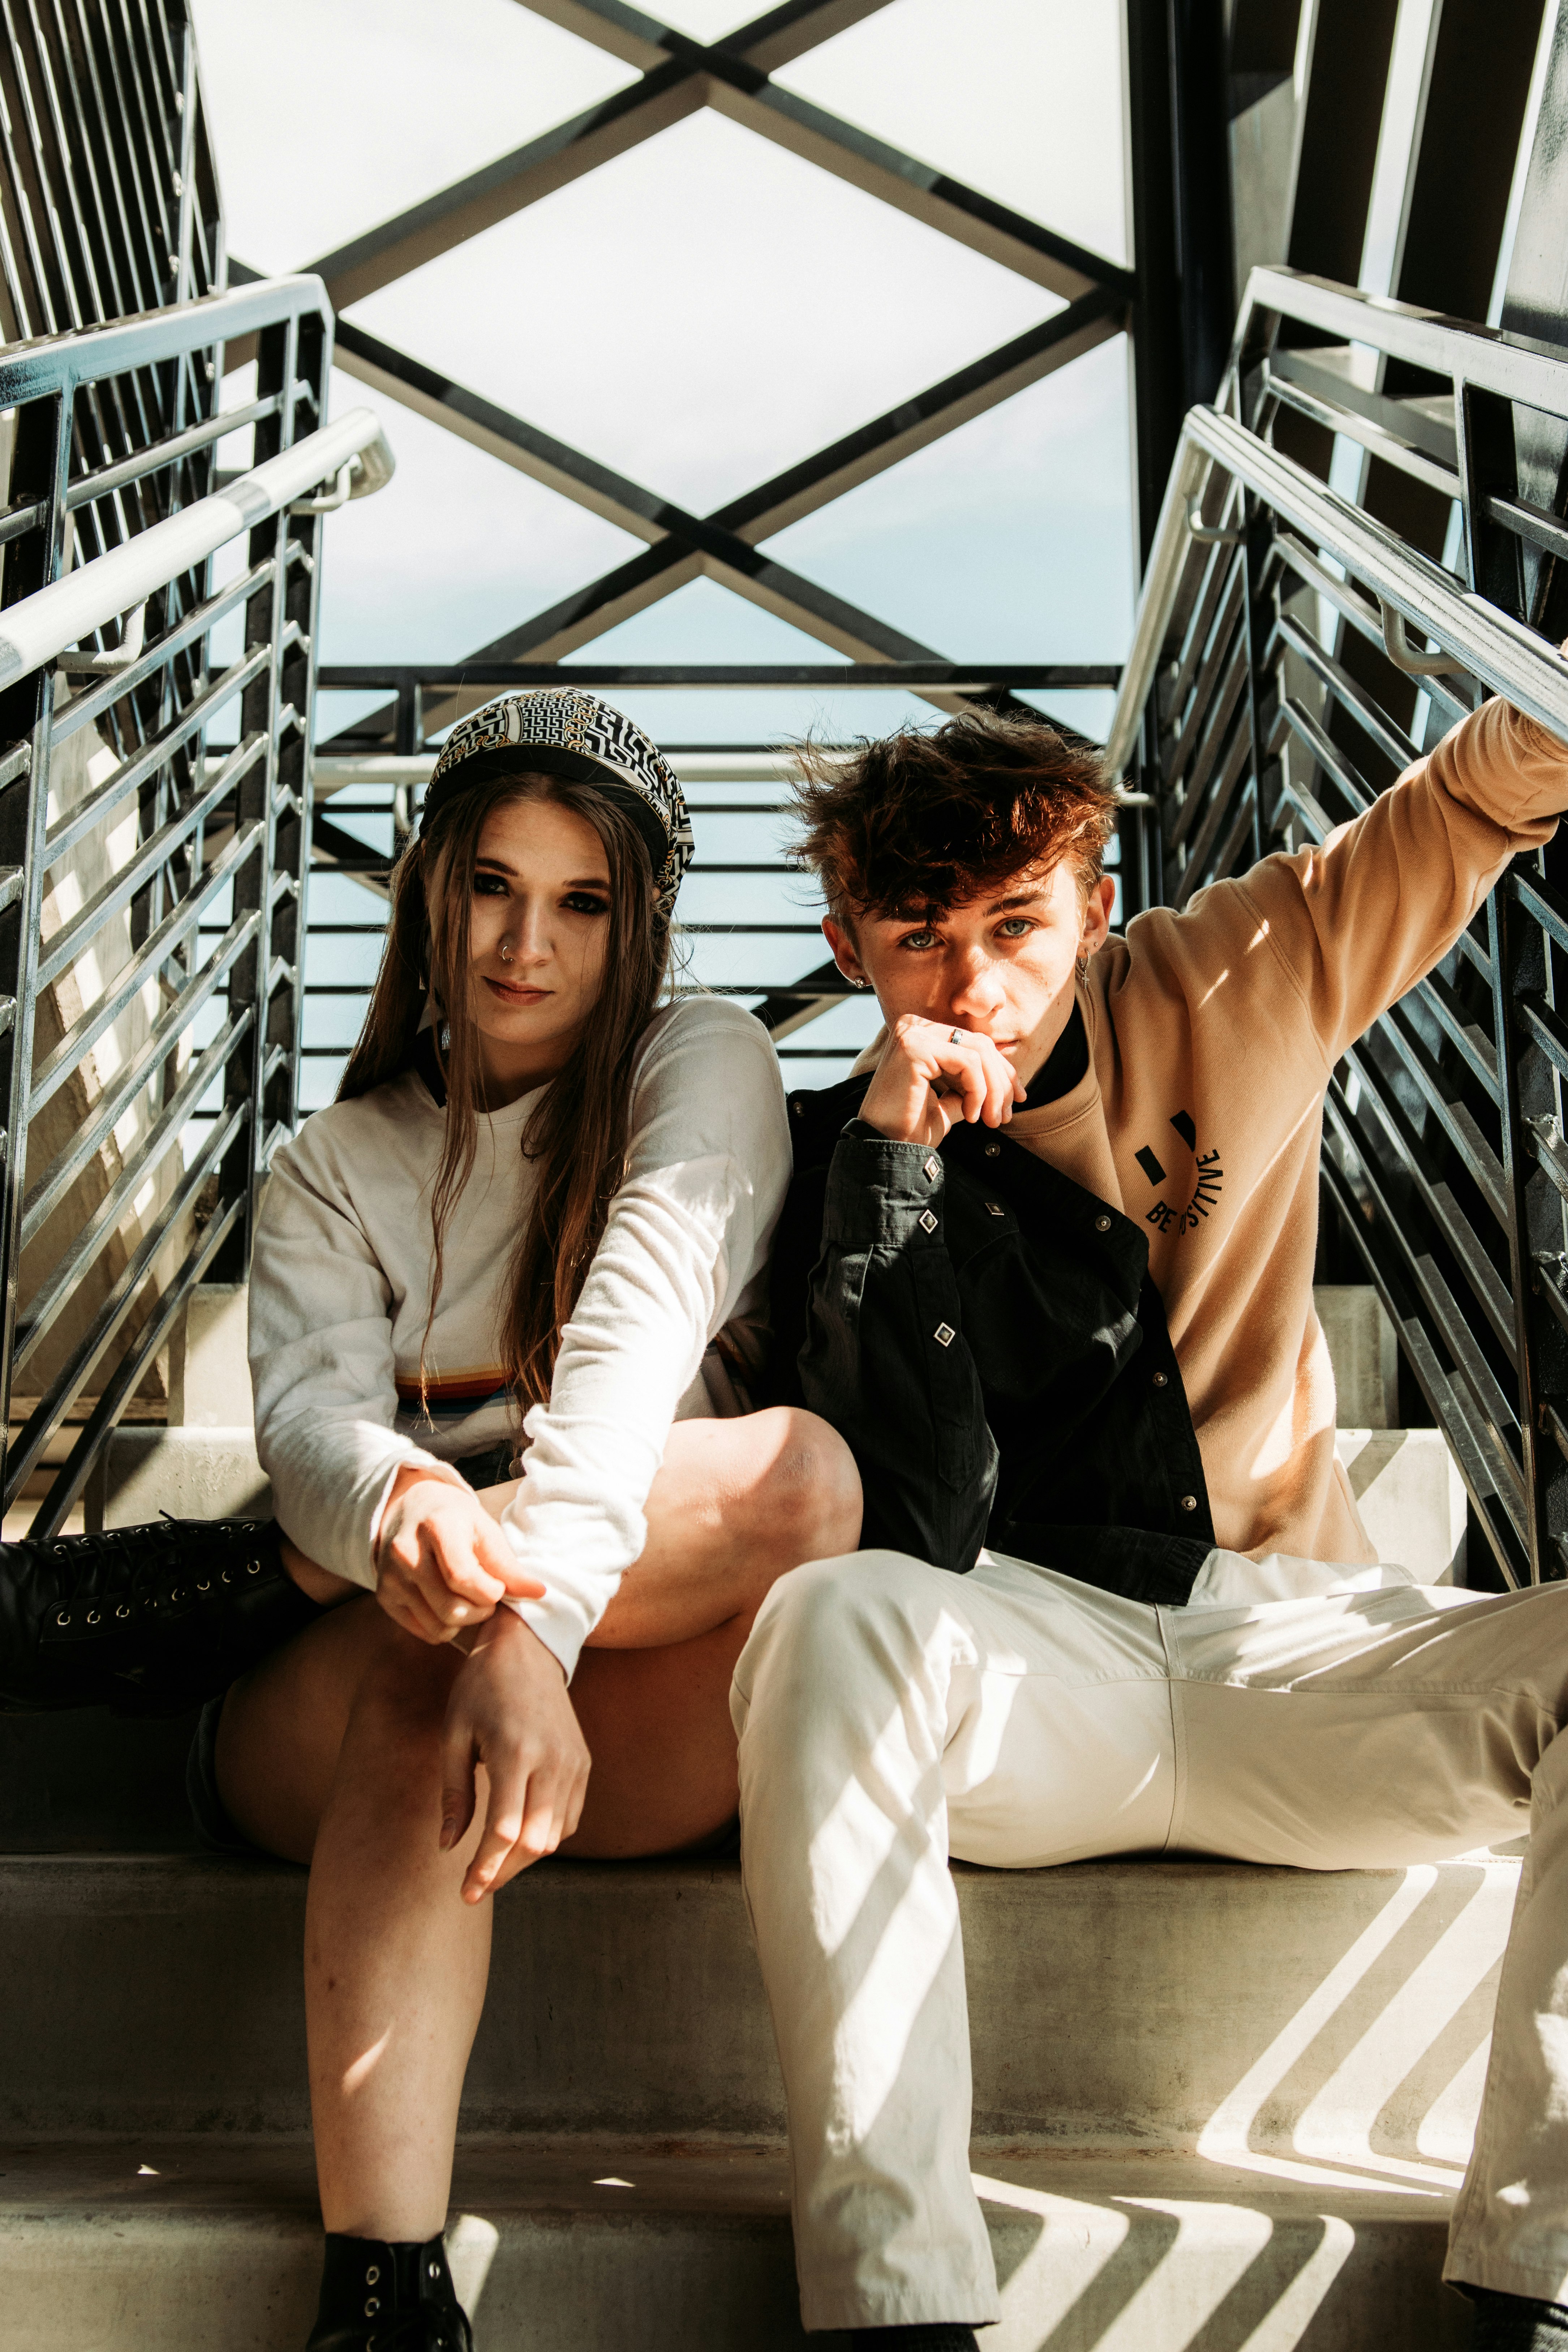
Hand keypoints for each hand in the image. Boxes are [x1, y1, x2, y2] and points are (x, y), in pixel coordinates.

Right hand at [374, 1467, 543, 1644]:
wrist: (410, 1510)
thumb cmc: (455, 1519)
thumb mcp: (485, 1530)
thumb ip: (508, 1564)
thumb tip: (540, 1592)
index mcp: (436, 1526)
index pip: (462, 1577)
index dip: (490, 1591)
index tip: (499, 1587)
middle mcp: (406, 1553)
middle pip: (452, 1608)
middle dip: (481, 1611)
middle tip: (488, 1596)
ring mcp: (390, 1577)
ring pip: (439, 1626)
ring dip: (465, 1622)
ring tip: (471, 1599)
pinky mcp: (385, 1597)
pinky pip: (425, 1632)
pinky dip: (445, 1626)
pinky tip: (450, 1603)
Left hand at [439, 1608, 590, 1900]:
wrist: (528, 1647)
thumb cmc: (480, 1687)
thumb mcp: (454, 1734)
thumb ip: (455, 1793)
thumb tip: (448, 1847)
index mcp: (515, 1751)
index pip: (505, 1831)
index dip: (485, 1870)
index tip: (465, 1893)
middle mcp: (552, 1761)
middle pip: (534, 1842)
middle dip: (504, 1872)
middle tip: (475, 1886)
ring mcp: (574, 1763)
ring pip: (555, 1836)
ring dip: (524, 1859)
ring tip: (494, 1864)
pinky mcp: (583, 1763)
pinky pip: (570, 1818)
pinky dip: (546, 1837)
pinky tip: (521, 1836)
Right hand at [857, 1013, 1025, 1145]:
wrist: (884, 1148)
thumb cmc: (911, 1128)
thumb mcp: (949, 1100)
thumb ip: (970, 1083)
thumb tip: (1004, 1079)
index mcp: (921, 1034)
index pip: (973, 1043)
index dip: (1001, 1072)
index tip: (1016, 1100)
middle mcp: (914, 1026)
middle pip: (980, 1045)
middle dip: (1001, 1082)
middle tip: (1004, 1116)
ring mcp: (912, 1032)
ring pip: (978, 1052)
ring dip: (993, 1090)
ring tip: (989, 1120)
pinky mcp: (915, 1046)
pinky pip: (968, 1063)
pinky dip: (978, 1091)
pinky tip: (970, 1115)